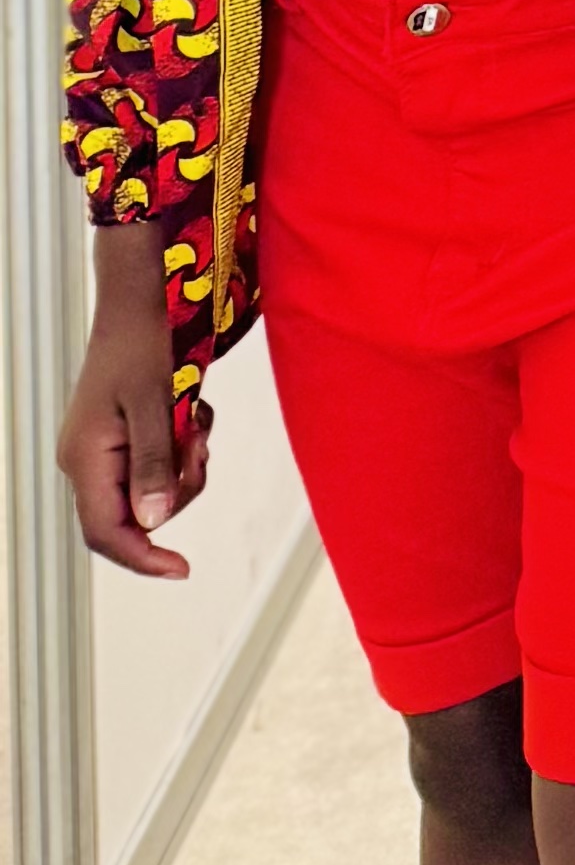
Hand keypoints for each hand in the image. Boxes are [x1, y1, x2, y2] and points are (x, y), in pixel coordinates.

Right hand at [58, 219, 199, 579]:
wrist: (139, 295)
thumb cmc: (144, 340)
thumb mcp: (157, 402)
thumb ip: (155, 464)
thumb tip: (154, 523)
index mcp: (86, 459)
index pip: (105, 533)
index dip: (142, 558)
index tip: (182, 569)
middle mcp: (86, 461)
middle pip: (135, 515)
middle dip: (177, 489)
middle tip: (199, 444)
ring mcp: (102, 450)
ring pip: (151, 489)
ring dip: (184, 463)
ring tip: (195, 420)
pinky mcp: (120, 436)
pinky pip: (156, 463)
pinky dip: (181, 446)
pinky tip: (190, 412)